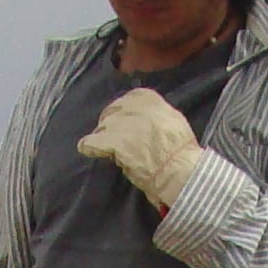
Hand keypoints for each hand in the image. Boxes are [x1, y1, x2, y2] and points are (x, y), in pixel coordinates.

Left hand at [77, 88, 204, 211]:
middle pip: (112, 112)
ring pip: (102, 127)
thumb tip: (143, 118)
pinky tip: (88, 150)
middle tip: (111, 138)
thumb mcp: (172, 120)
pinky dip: (89, 146)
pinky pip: (91, 142)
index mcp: (149, 98)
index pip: (128, 99)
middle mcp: (133, 106)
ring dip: (103, 137)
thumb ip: (155, 114)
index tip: (123, 123)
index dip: (122, 112)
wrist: (178, 169)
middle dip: (110, 124)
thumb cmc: (180, 151)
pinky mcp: (112, 141)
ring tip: (108, 150)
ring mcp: (121, 123)